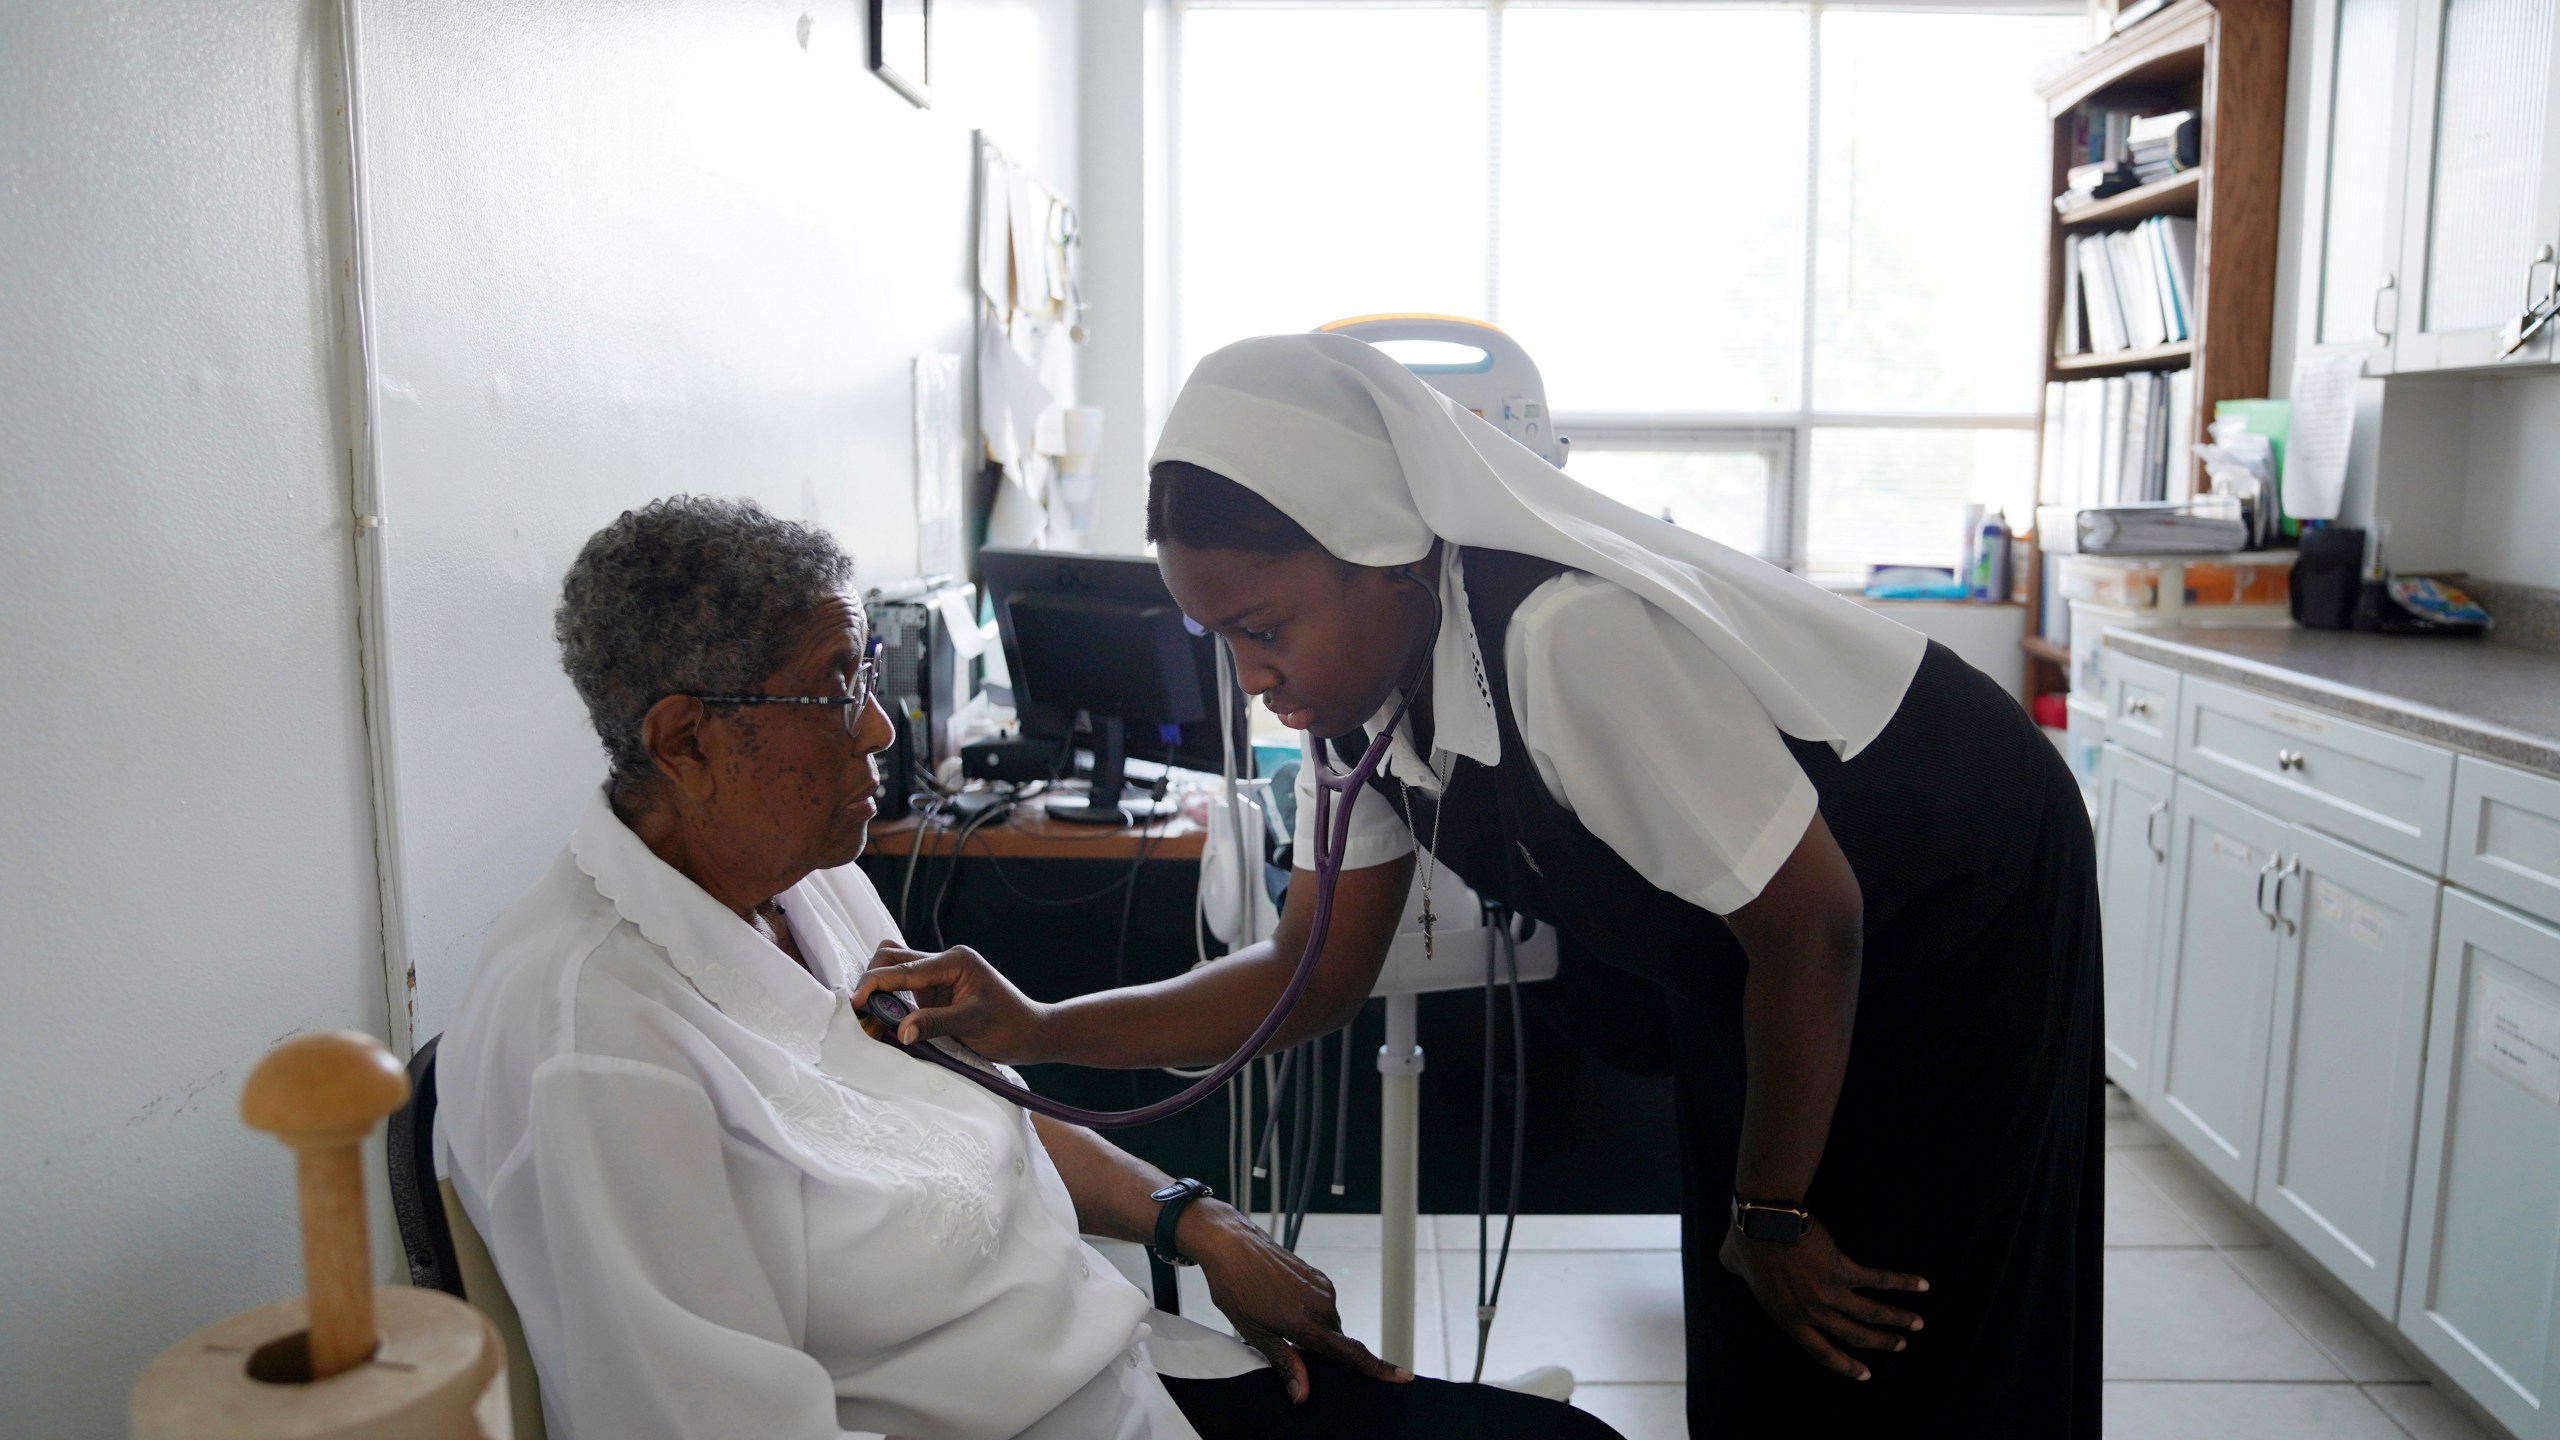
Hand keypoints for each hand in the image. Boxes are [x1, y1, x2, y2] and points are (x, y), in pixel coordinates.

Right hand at [852, 945, 1051, 1062]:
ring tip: (866, 1015)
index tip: (855, 1001)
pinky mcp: (935, 995)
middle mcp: (943, 963)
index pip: (904, 968)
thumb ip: (936, 1023)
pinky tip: (882, 1018)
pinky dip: (890, 1002)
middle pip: (893, 959)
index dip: (875, 983)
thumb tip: (901, 1030)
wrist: (1031, 1033)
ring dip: (879, 991)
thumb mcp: (973, 1023)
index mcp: (954, 961)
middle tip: (857, 1008)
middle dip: (872, 979)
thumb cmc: (1010, 1025)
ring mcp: (938, 979)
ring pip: (895, 973)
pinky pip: (904, 992)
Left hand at [1178, 1201, 1410, 1400]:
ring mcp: (1322, 1288)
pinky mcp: (1319, 1276)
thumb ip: (1285, 1363)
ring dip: (1314, 1330)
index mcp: (1307, 1323)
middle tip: (1287, 1346)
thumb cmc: (1236, 1288)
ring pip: (1329, 1324)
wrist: (1232, 1245)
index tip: (1402, 1376)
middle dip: (1321, 1352)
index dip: (1378, 1368)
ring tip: (1277, 1318)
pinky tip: (1283, 1303)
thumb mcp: (1255, 1333)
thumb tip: (1302, 1393)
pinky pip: (1323, 1305)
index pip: (1351, 1353)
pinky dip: (1311, 1312)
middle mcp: (1321, 1305)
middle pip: (1337, 1342)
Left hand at [1718, 1214, 1926, 1381]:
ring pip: (1871, 1313)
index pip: (1821, 1352)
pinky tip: (1922, 1285)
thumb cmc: (1744, 1240)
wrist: (1762, 1221)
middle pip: (1854, 1336)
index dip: (1844, 1366)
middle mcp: (1811, 1312)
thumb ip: (1737, 1273)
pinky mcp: (1842, 1270)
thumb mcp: (1733, 1265)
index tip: (1866, 1374)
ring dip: (1898, 1320)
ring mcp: (1829, 1293)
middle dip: (1880, 1342)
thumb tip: (1731, 1263)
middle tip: (1901, 1345)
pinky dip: (1902, 1282)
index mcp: (1787, 1318)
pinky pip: (1878, 1280)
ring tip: (1918, 1324)